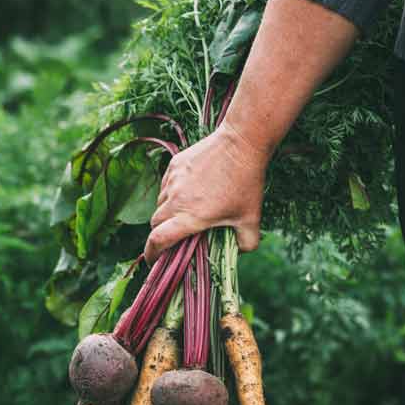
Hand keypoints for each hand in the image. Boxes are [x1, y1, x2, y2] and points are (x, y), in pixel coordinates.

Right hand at [144, 120, 269, 263]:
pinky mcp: (174, 165)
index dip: (152, 254)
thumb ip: (247, 243)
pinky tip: (188, 195)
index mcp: (191, 216)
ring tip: (183, 215)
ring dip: (166, 214)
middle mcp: (177, 199)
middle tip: (173, 240)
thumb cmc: (247, 183)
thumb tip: (239, 253)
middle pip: (155, 224)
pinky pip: (165, 187)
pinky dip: (171, 196)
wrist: (242, 142)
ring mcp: (173, 180)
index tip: (153, 262)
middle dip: (159, 235)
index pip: (158, 239)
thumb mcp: (252, 218)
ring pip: (159, 204)